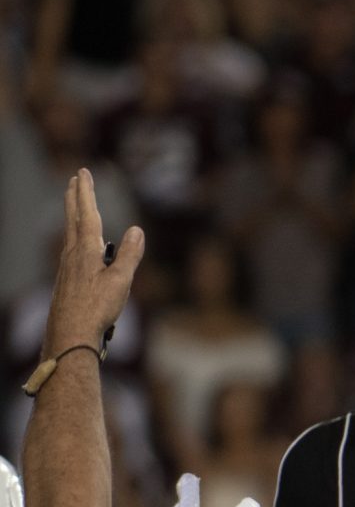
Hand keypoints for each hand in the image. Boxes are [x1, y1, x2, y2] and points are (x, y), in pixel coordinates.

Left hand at [46, 170, 144, 356]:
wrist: (70, 334)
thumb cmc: (97, 309)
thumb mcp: (120, 281)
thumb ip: (129, 254)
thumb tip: (136, 230)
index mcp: (85, 250)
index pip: (87, 214)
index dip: (86, 192)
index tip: (83, 172)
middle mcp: (72, 254)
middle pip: (73, 219)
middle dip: (74, 197)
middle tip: (73, 179)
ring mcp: (66, 267)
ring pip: (70, 233)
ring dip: (73, 215)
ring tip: (75, 206)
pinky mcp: (66, 280)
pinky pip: (71, 250)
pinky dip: (75, 237)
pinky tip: (79, 246)